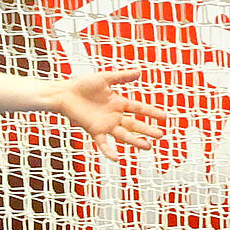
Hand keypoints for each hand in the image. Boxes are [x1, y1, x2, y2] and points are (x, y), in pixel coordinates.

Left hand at [53, 68, 169, 162]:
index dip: (151, 113)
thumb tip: (140, 72)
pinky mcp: (93, 130)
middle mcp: (114, 115)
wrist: (64, 93)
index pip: (139, 109)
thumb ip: (122, 77)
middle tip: (160, 135)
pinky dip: (109, 151)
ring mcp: (104, 124)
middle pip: (134, 124)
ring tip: (148, 146)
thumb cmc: (82, 85)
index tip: (165, 117)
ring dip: (135, 141)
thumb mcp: (105, 79)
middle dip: (147, 130)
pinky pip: (102, 143)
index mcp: (118, 103)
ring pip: (123, 135)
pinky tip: (117, 158)